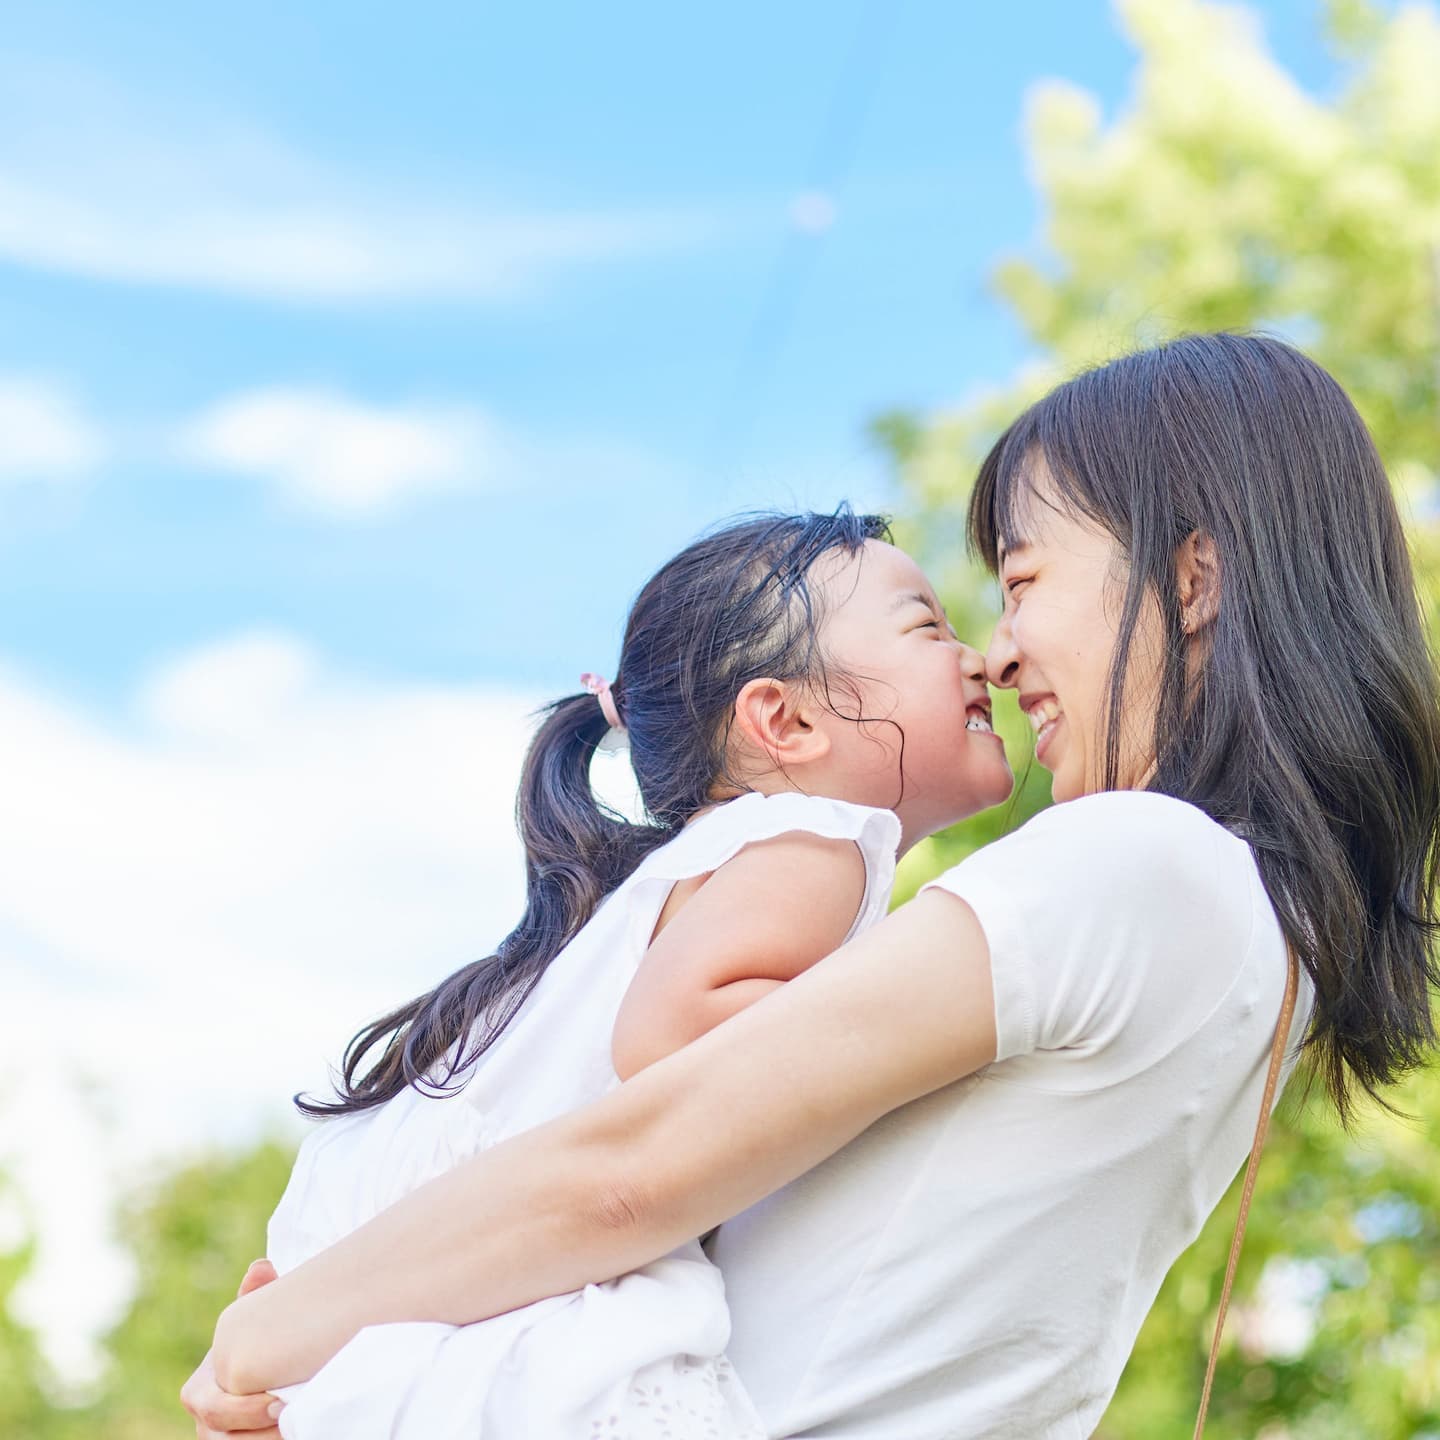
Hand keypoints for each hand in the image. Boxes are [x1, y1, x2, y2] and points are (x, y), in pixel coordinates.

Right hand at [180, 1260, 285, 1437]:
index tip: (279, 1400)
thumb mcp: (254, 1318)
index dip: (242, 1408)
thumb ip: (255, 1296)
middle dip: (255, 1430)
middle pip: (221, 1436)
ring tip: (297, 1429)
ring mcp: (220, 1438)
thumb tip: (262, 1268)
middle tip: (289, 1415)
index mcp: (199, 1389)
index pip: (212, 1407)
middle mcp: (205, 1420)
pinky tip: (300, 1432)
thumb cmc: (259, 1340)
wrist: (267, 1366)